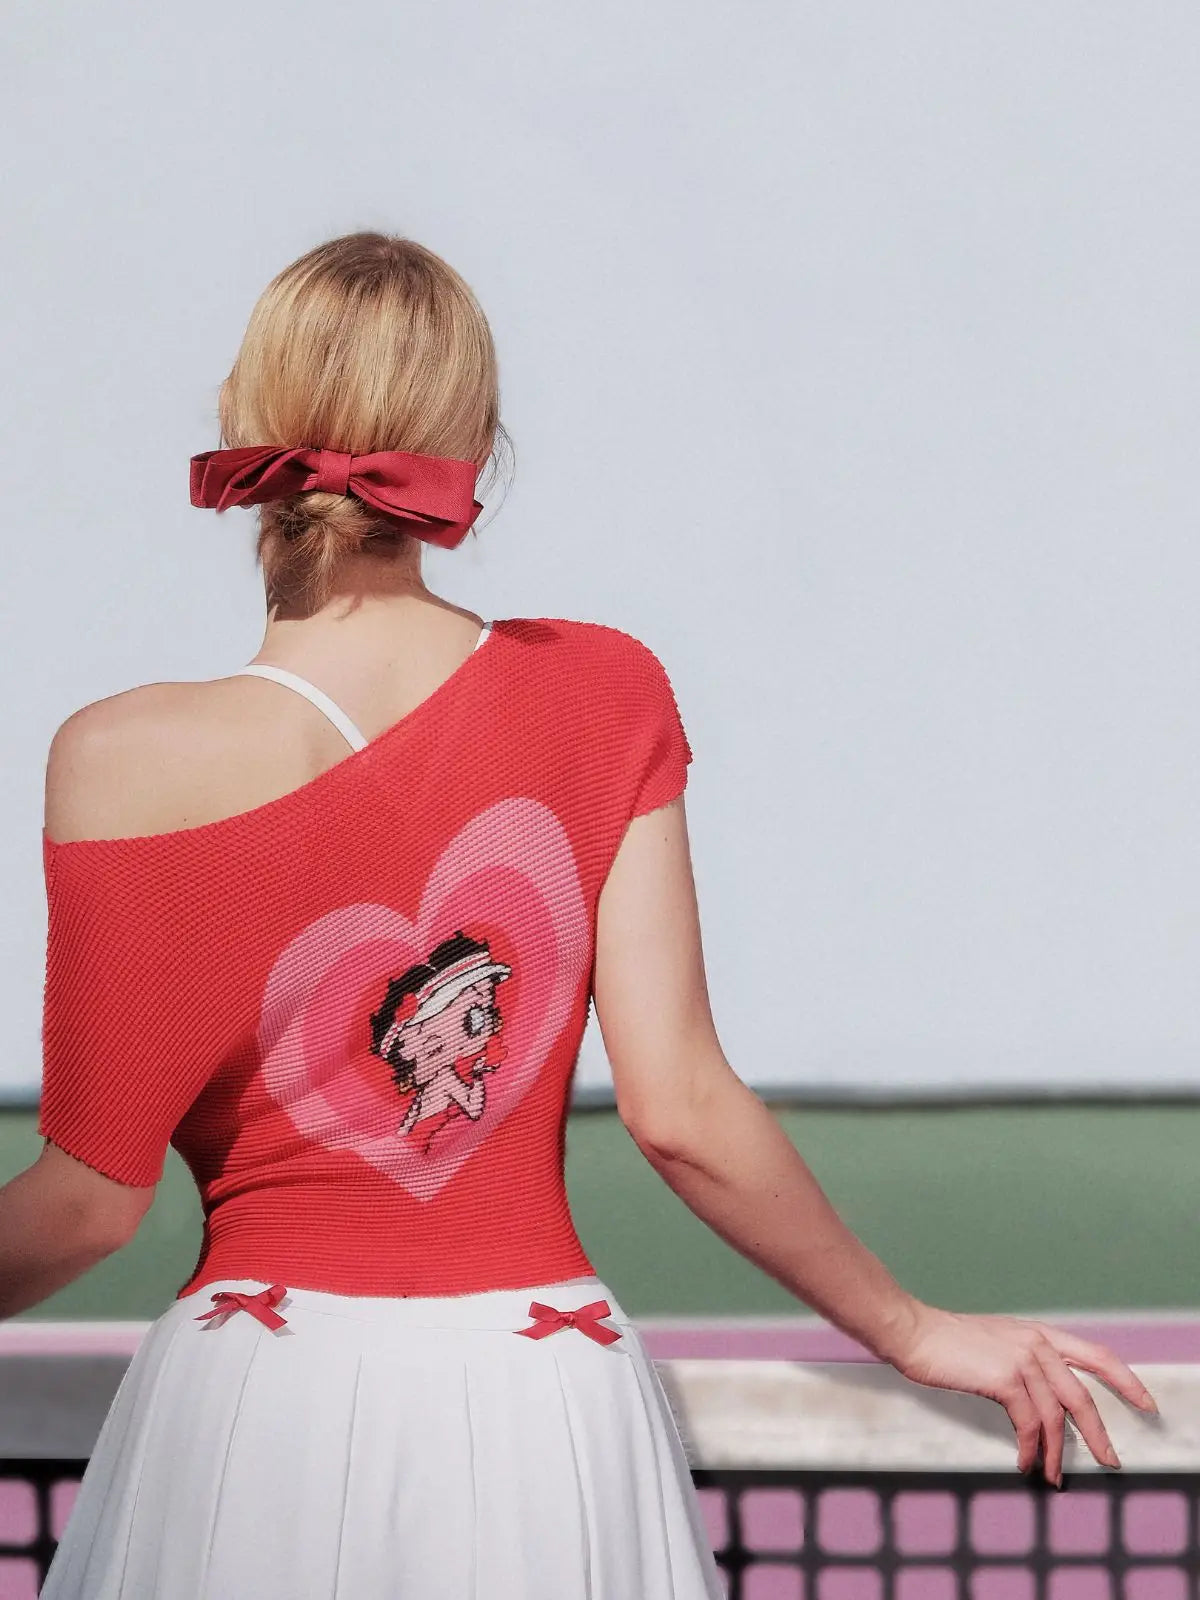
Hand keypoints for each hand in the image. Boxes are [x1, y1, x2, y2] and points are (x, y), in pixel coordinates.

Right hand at [888, 1303, 1158, 1484]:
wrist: (914, 1332)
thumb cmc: (947, 1340)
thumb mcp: (997, 1341)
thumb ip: (1024, 1359)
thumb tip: (1043, 1397)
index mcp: (1038, 1333)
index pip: (1096, 1354)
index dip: (1125, 1380)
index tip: (1144, 1402)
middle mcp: (1036, 1342)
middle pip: (1082, 1394)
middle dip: (1099, 1434)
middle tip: (1110, 1460)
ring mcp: (1021, 1358)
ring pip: (1056, 1416)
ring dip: (1057, 1453)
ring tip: (1054, 1476)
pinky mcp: (1004, 1377)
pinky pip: (1029, 1424)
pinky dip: (1030, 1449)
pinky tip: (1024, 1462)